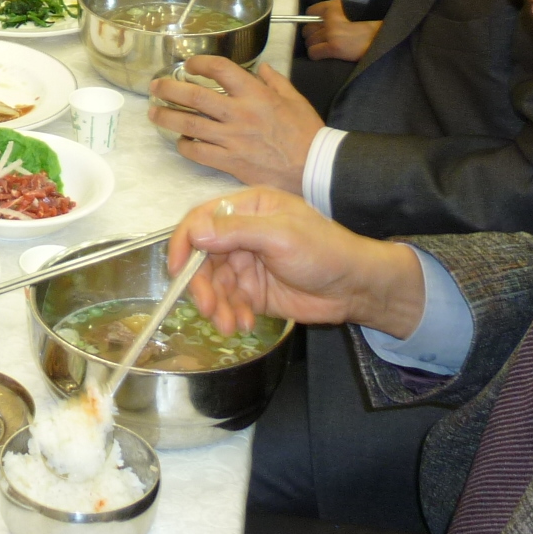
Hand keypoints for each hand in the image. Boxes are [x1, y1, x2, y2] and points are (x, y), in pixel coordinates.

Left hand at [147, 54, 325, 190]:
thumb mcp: (295, 99)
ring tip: (154, 112)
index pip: (220, 69)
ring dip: (168, 117)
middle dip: (170, 89)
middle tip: (155, 86)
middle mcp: (239, 114)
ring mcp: (232, 140)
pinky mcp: (230, 163)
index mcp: (255, 94)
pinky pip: (199, 153)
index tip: (189, 64)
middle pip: (195, 96)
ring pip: (190, 125)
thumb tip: (261, 67)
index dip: (199, 63)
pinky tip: (180, 141)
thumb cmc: (306, 133)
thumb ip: (275, 81)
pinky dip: (185, 146)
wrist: (314, 168)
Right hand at [169, 187, 426, 338]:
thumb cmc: (323, 250)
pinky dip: (230, 315)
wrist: (356, 287)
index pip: (202, 220)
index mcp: (247, 208)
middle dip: (201, 284)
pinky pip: (228, 303)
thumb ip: (236, 231)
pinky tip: (243, 325)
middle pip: (202, 257)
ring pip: (213, 284)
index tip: (176, 269)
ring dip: (215, 305)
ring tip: (227, 324)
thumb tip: (194, 232)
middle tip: (207, 307)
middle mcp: (241, 234)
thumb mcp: (280, 235)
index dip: (184, 242)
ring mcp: (245, 264)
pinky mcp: (252, 292)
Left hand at [303, 0, 379, 61]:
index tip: (317, 27)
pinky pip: (313, 52)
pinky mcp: (334, 46)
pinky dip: (316, 55)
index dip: (311, 21)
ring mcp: (331, 32)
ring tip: (325, 48)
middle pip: (307, 29)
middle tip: (322, 40)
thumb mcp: (351, 11)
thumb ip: (334, 13)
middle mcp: (330, 17)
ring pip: (309, 41)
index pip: (310, 12)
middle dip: (312, 36)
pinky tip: (325, 55)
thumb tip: (317, 21)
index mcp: (334, 6)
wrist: (382, 38)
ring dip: (315, 46)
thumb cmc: (368, 27)